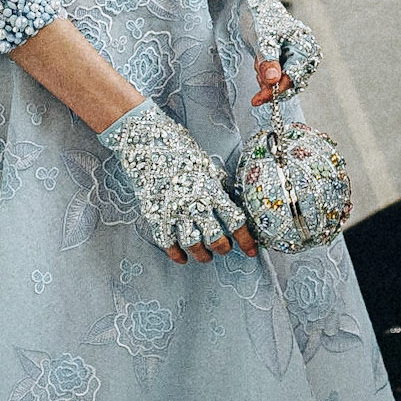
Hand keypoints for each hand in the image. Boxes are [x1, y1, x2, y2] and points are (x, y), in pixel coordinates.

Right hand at [98, 99, 258, 266]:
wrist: (148, 143)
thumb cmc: (180, 151)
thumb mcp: (207, 165)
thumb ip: (219, 185)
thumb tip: (231, 199)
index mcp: (213, 190)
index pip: (236, 221)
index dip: (246, 240)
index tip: (251, 250)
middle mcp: (196, 204)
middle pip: (216, 239)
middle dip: (223, 248)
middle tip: (223, 249)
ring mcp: (175, 212)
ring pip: (194, 245)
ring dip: (202, 255)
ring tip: (205, 255)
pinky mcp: (156, 215)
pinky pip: (168, 243)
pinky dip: (176, 255)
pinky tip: (181, 258)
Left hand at [237, 0, 320, 105]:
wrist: (254, 5)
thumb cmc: (260, 16)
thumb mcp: (262, 39)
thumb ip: (268, 60)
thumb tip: (273, 81)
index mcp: (305, 48)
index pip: (293, 79)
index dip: (275, 91)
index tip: (257, 99)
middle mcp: (305, 55)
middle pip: (290, 85)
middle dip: (270, 85)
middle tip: (256, 72)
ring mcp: (295, 59)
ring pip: (282, 83)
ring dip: (266, 79)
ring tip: (257, 61)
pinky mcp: (286, 62)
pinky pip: (277, 78)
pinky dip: (265, 76)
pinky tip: (259, 62)